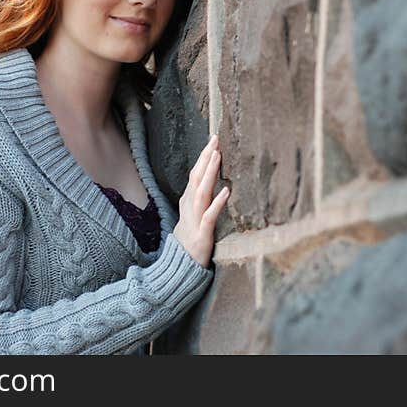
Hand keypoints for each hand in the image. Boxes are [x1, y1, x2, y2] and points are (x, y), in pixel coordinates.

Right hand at [172, 134, 230, 268]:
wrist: (180, 267)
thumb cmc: (190, 240)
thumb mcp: (192, 215)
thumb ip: (199, 198)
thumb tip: (208, 182)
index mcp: (188, 202)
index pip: (195, 174)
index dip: (203, 157)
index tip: (213, 141)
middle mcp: (189, 207)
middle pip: (196, 178)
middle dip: (205, 158)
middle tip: (215, 139)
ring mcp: (195, 220)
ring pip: (201, 192)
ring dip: (209, 173)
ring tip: (217, 156)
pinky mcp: (202, 235)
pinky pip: (210, 216)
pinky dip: (217, 203)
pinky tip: (226, 191)